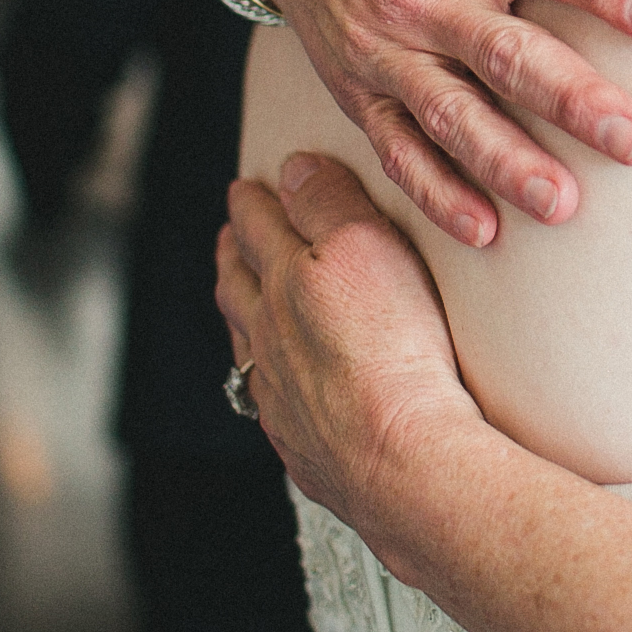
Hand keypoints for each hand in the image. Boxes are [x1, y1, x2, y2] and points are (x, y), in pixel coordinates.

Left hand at [218, 155, 485, 575]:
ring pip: (245, 343)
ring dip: (239, 312)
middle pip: (238, 285)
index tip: (246, 188)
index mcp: (284, 281)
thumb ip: (327, 203)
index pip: (258, 227)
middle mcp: (269, 337)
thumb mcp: (368, 246)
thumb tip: (292, 171)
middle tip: (230, 234)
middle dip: (233, 252)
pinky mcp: (301, 443)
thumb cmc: (392, 353)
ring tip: (240, 298)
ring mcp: (279, 394)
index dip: (252, 201)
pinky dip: (264, 377)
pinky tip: (276, 383)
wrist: (401, 460)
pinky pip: (267, 397)